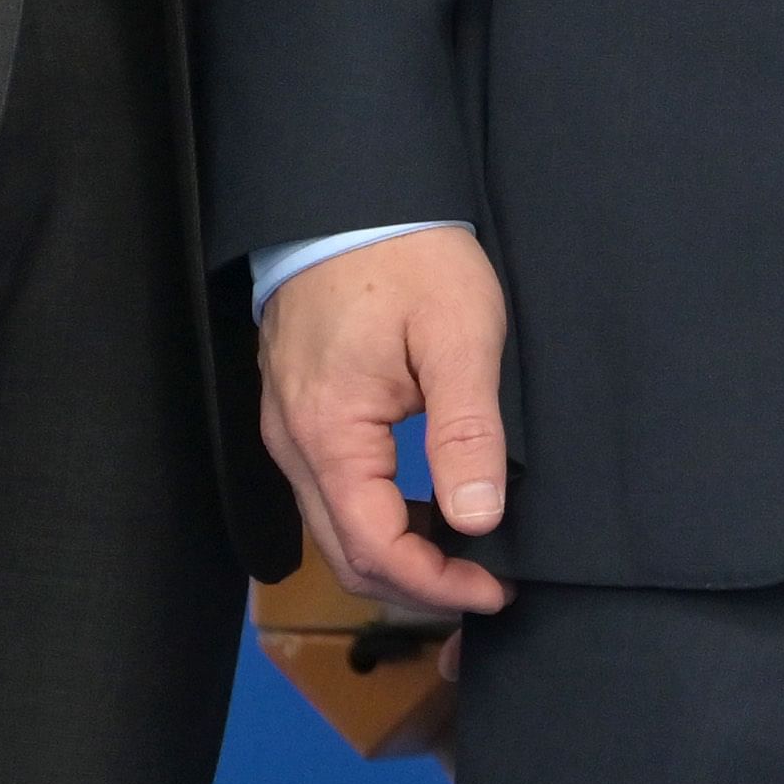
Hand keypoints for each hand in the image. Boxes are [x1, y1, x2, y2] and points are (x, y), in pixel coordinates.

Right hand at [257, 232, 518, 618]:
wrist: (353, 196)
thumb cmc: (409, 256)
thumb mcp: (458, 336)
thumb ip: (466, 433)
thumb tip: (478, 518)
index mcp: (329, 433)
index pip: (374, 549)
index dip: (437, 585)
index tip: (497, 588)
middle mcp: (293, 444)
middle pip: (345, 554)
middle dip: (417, 584)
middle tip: (487, 581)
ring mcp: (287, 429)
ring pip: (333, 528)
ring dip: (397, 555)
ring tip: (466, 553)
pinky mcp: (296, 412)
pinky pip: (329, 492)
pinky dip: (376, 518)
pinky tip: (427, 508)